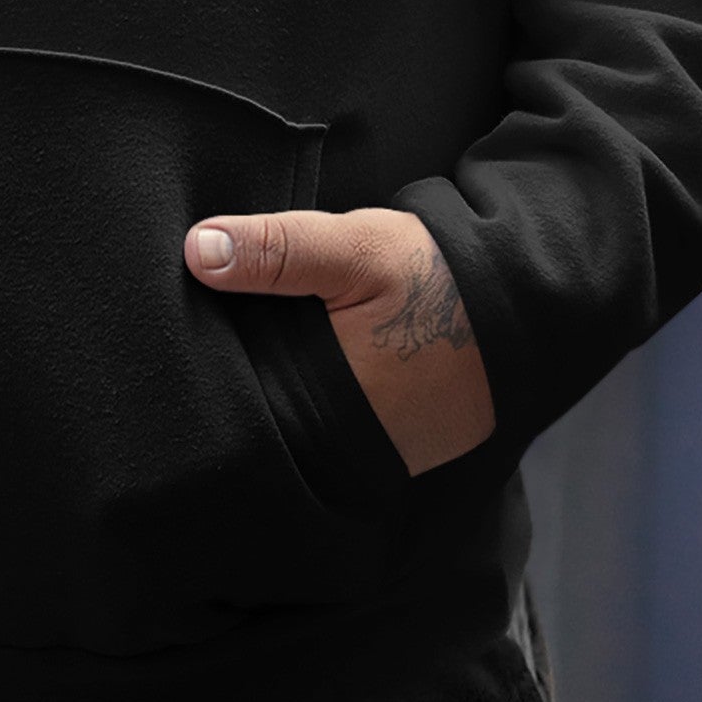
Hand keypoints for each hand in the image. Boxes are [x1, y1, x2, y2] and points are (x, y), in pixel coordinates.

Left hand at [183, 205, 496, 474]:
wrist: (524, 304)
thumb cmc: (436, 277)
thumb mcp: (355, 246)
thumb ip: (278, 249)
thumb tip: (195, 250)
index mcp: (321, 407)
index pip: (237, 399)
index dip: (208, 362)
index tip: (177, 327)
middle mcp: (341, 447)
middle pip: (263, 417)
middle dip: (239, 378)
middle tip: (209, 330)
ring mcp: (369, 454)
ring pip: (296, 424)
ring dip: (276, 388)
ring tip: (256, 341)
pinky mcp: (391, 446)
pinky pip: (331, 426)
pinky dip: (315, 397)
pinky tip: (303, 357)